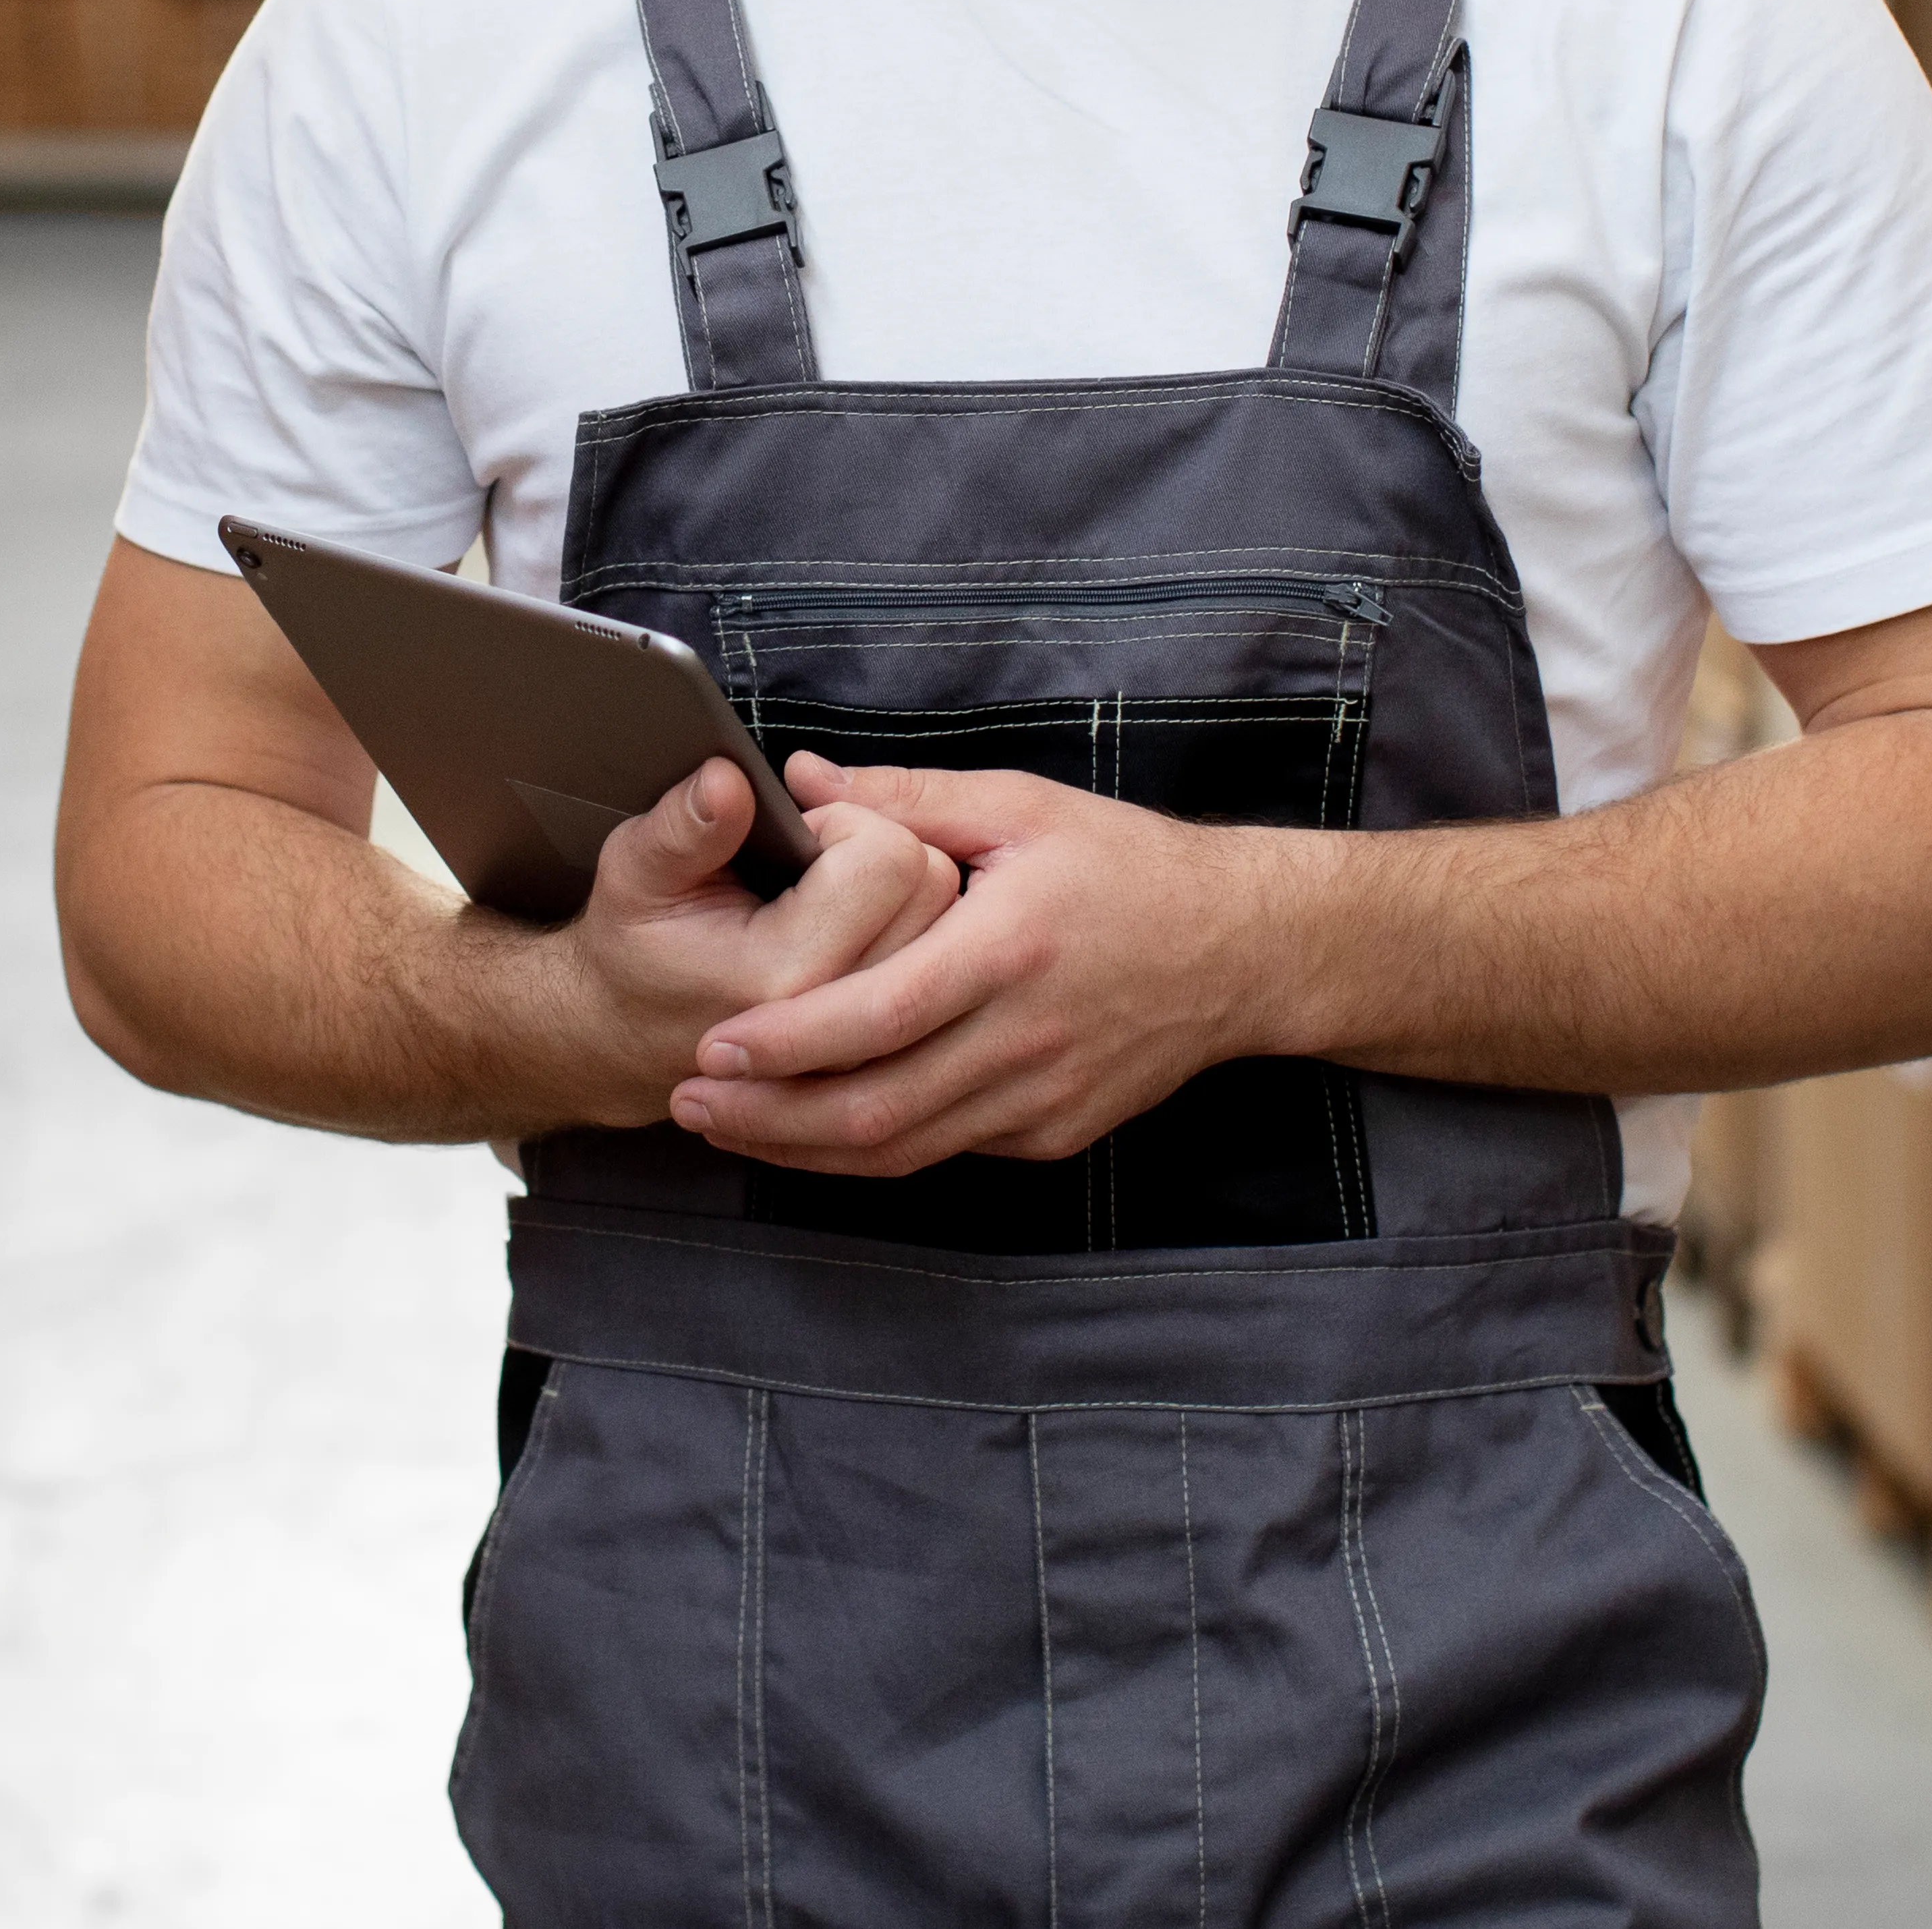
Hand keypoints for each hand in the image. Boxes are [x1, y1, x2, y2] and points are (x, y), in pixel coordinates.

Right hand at [538, 759, 963, 1126]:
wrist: (630, 1040)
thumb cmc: (637, 947)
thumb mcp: (636, 871)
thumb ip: (685, 826)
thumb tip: (727, 779)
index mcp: (787, 975)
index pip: (889, 857)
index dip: (845, 822)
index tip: (797, 834)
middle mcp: (845, 1024)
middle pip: (933, 884)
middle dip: (883, 849)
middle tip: (815, 863)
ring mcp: (871, 1044)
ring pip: (947, 922)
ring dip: (903, 891)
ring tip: (832, 896)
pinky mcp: (886, 1051)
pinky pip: (940, 962)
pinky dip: (914, 931)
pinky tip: (857, 930)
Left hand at [667, 760, 1309, 1174]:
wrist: (1242, 950)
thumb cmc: (1128, 867)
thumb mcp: (1022, 808)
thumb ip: (906, 799)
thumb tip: (800, 780)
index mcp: (1009, 951)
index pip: (876, 1019)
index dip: (786, 1044)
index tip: (712, 1046)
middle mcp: (1024, 1040)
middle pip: (875, 1110)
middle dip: (769, 1117)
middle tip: (689, 1103)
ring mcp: (1042, 1099)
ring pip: (903, 1151)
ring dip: (805, 1149)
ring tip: (727, 1125)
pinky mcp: (1053, 1134)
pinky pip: (945, 1151)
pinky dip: (871, 1150)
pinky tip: (812, 1129)